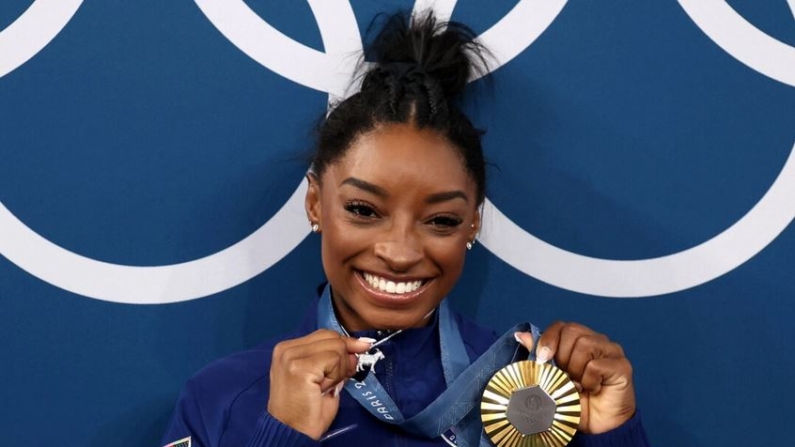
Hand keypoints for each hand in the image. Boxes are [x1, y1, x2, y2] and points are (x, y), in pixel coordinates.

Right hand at [268, 330, 370, 438]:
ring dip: (339, 369)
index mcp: (288, 349)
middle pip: (331, 337)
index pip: (324, 334)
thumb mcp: (323, 378)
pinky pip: (334, 359)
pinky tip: (324, 387)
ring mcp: (291, 357)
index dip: (344, 343)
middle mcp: (286, 349)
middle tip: (338, 378)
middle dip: (344, 357)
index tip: (360, 349)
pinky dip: (336, 374)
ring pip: (336, 347)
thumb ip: (336, 360)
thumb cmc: (305, 412)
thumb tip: (358, 348)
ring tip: (325, 386)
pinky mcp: (300, 367)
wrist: (292, 433)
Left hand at [515, 322, 635, 433]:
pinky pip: (596, 365)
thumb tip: (521, 335)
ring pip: (584, 345)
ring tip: (579, 385)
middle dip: (562, 357)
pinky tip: (592, 390)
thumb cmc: (575, 401)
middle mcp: (598, 341)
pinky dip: (588, 381)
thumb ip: (540, 355)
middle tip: (565, 377)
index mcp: (580, 341)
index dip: (548, 340)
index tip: (542, 359)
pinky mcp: (622, 366)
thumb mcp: (551, 377)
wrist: (597, 427)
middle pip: (572, 331)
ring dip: (575, 370)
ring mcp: (612, 351)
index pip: (561, 326)